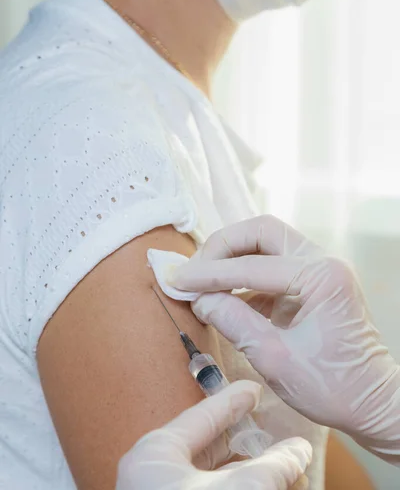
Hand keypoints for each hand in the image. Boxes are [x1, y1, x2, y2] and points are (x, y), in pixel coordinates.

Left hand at [116, 380, 310, 489]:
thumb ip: (272, 467)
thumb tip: (299, 450)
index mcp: (156, 454)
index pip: (202, 415)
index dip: (232, 400)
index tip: (253, 389)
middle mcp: (154, 473)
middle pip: (205, 443)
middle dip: (241, 436)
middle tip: (267, 422)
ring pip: (209, 472)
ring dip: (243, 466)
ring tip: (274, 456)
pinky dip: (236, 485)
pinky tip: (261, 484)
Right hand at [170, 216, 399, 463]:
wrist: (372, 404)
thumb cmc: (334, 388)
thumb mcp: (275, 359)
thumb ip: (233, 322)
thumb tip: (199, 299)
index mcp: (323, 276)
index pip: (252, 265)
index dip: (209, 274)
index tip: (177, 280)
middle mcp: (324, 262)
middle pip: (262, 232)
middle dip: (223, 246)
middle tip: (194, 270)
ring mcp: (321, 269)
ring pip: (266, 243)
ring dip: (233, 257)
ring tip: (203, 280)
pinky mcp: (313, 282)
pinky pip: (272, 265)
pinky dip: (245, 276)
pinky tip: (225, 296)